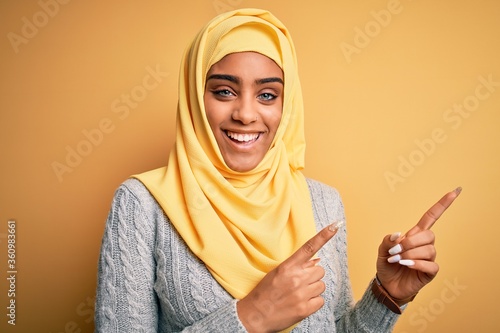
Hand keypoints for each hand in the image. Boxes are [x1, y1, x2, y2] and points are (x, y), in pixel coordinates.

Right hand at [237, 221, 342, 332]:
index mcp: (287, 266)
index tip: (335, 226)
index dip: (324, 236)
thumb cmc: (264, 292)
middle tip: (300, 283)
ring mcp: (302, 294)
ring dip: (313, 289)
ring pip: (321, 286)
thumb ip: (296, 266)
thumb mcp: (276, 273)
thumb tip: (316, 262)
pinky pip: (320, 300)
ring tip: (298, 294)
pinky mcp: (305, 309)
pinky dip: (313, 302)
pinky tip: (301, 303)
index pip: (309, 247)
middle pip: (320, 270)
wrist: (255, 315)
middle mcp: (296, 278)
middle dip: (313, 276)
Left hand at [376, 187, 461, 303]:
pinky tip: (407, 265)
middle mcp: (424, 244)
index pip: (431, 216)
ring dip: (410, 254)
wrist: (386, 285)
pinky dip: (417, 263)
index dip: (442, 204)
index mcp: (414, 234)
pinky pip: (431, 264)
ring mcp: (429, 258)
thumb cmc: (387, 265)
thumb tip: (399, 235)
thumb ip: (388, 240)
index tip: (455, 191)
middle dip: (410, 242)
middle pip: (428, 234)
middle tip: (395, 252)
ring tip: (397, 260)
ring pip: (429, 249)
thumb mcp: (382, 250)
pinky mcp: (430, 272)